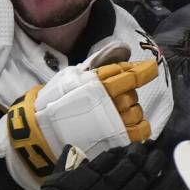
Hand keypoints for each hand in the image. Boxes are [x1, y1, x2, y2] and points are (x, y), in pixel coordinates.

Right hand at [0, 41, 158, 189]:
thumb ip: (97, 65)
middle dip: (126, 93)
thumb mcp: (72, 76)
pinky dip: (140, 126)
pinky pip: (140, 130)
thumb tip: (121, 52)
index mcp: (98, 83)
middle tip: (112, 97)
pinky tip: (132, 124)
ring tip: (116, 112)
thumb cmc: (55, 101)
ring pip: (136, 111)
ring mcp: (113, 120)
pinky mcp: (114, 137)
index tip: (146, 69)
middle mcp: (108, 101)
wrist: (43, 130)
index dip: (142, 71)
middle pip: (132, 93)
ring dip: (130, 110)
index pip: (130, 74)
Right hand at [0, 142, 178, 189]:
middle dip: (154, 161)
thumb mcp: (55, 182)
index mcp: (100, 178)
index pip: (125, 160)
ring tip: (173, 173)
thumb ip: (68, 165)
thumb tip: (72, 149)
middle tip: (159, 155)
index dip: (136, 152)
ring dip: (167, 181)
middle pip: (144, 172)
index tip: (141, 148)